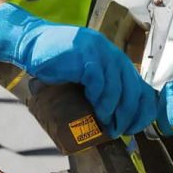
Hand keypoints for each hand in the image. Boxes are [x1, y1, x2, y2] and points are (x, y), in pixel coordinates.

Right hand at [0, 4, 156, 138]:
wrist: (30, 42)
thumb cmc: (56, 62)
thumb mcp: (84, 73)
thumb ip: (98, 86)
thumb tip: (112, 119)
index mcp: (114, 58)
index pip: (139, 84)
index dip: (142, 108)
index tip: (134, 127)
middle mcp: (110, 53)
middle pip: (131, 87)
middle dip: (128, 114)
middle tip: (119, 130)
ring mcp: (98, 52)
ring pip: (116, 86)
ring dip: (113, 110)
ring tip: (107, 125)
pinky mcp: (83, 56)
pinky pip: (98, 81)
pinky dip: (99, 99)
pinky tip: (96, 111)